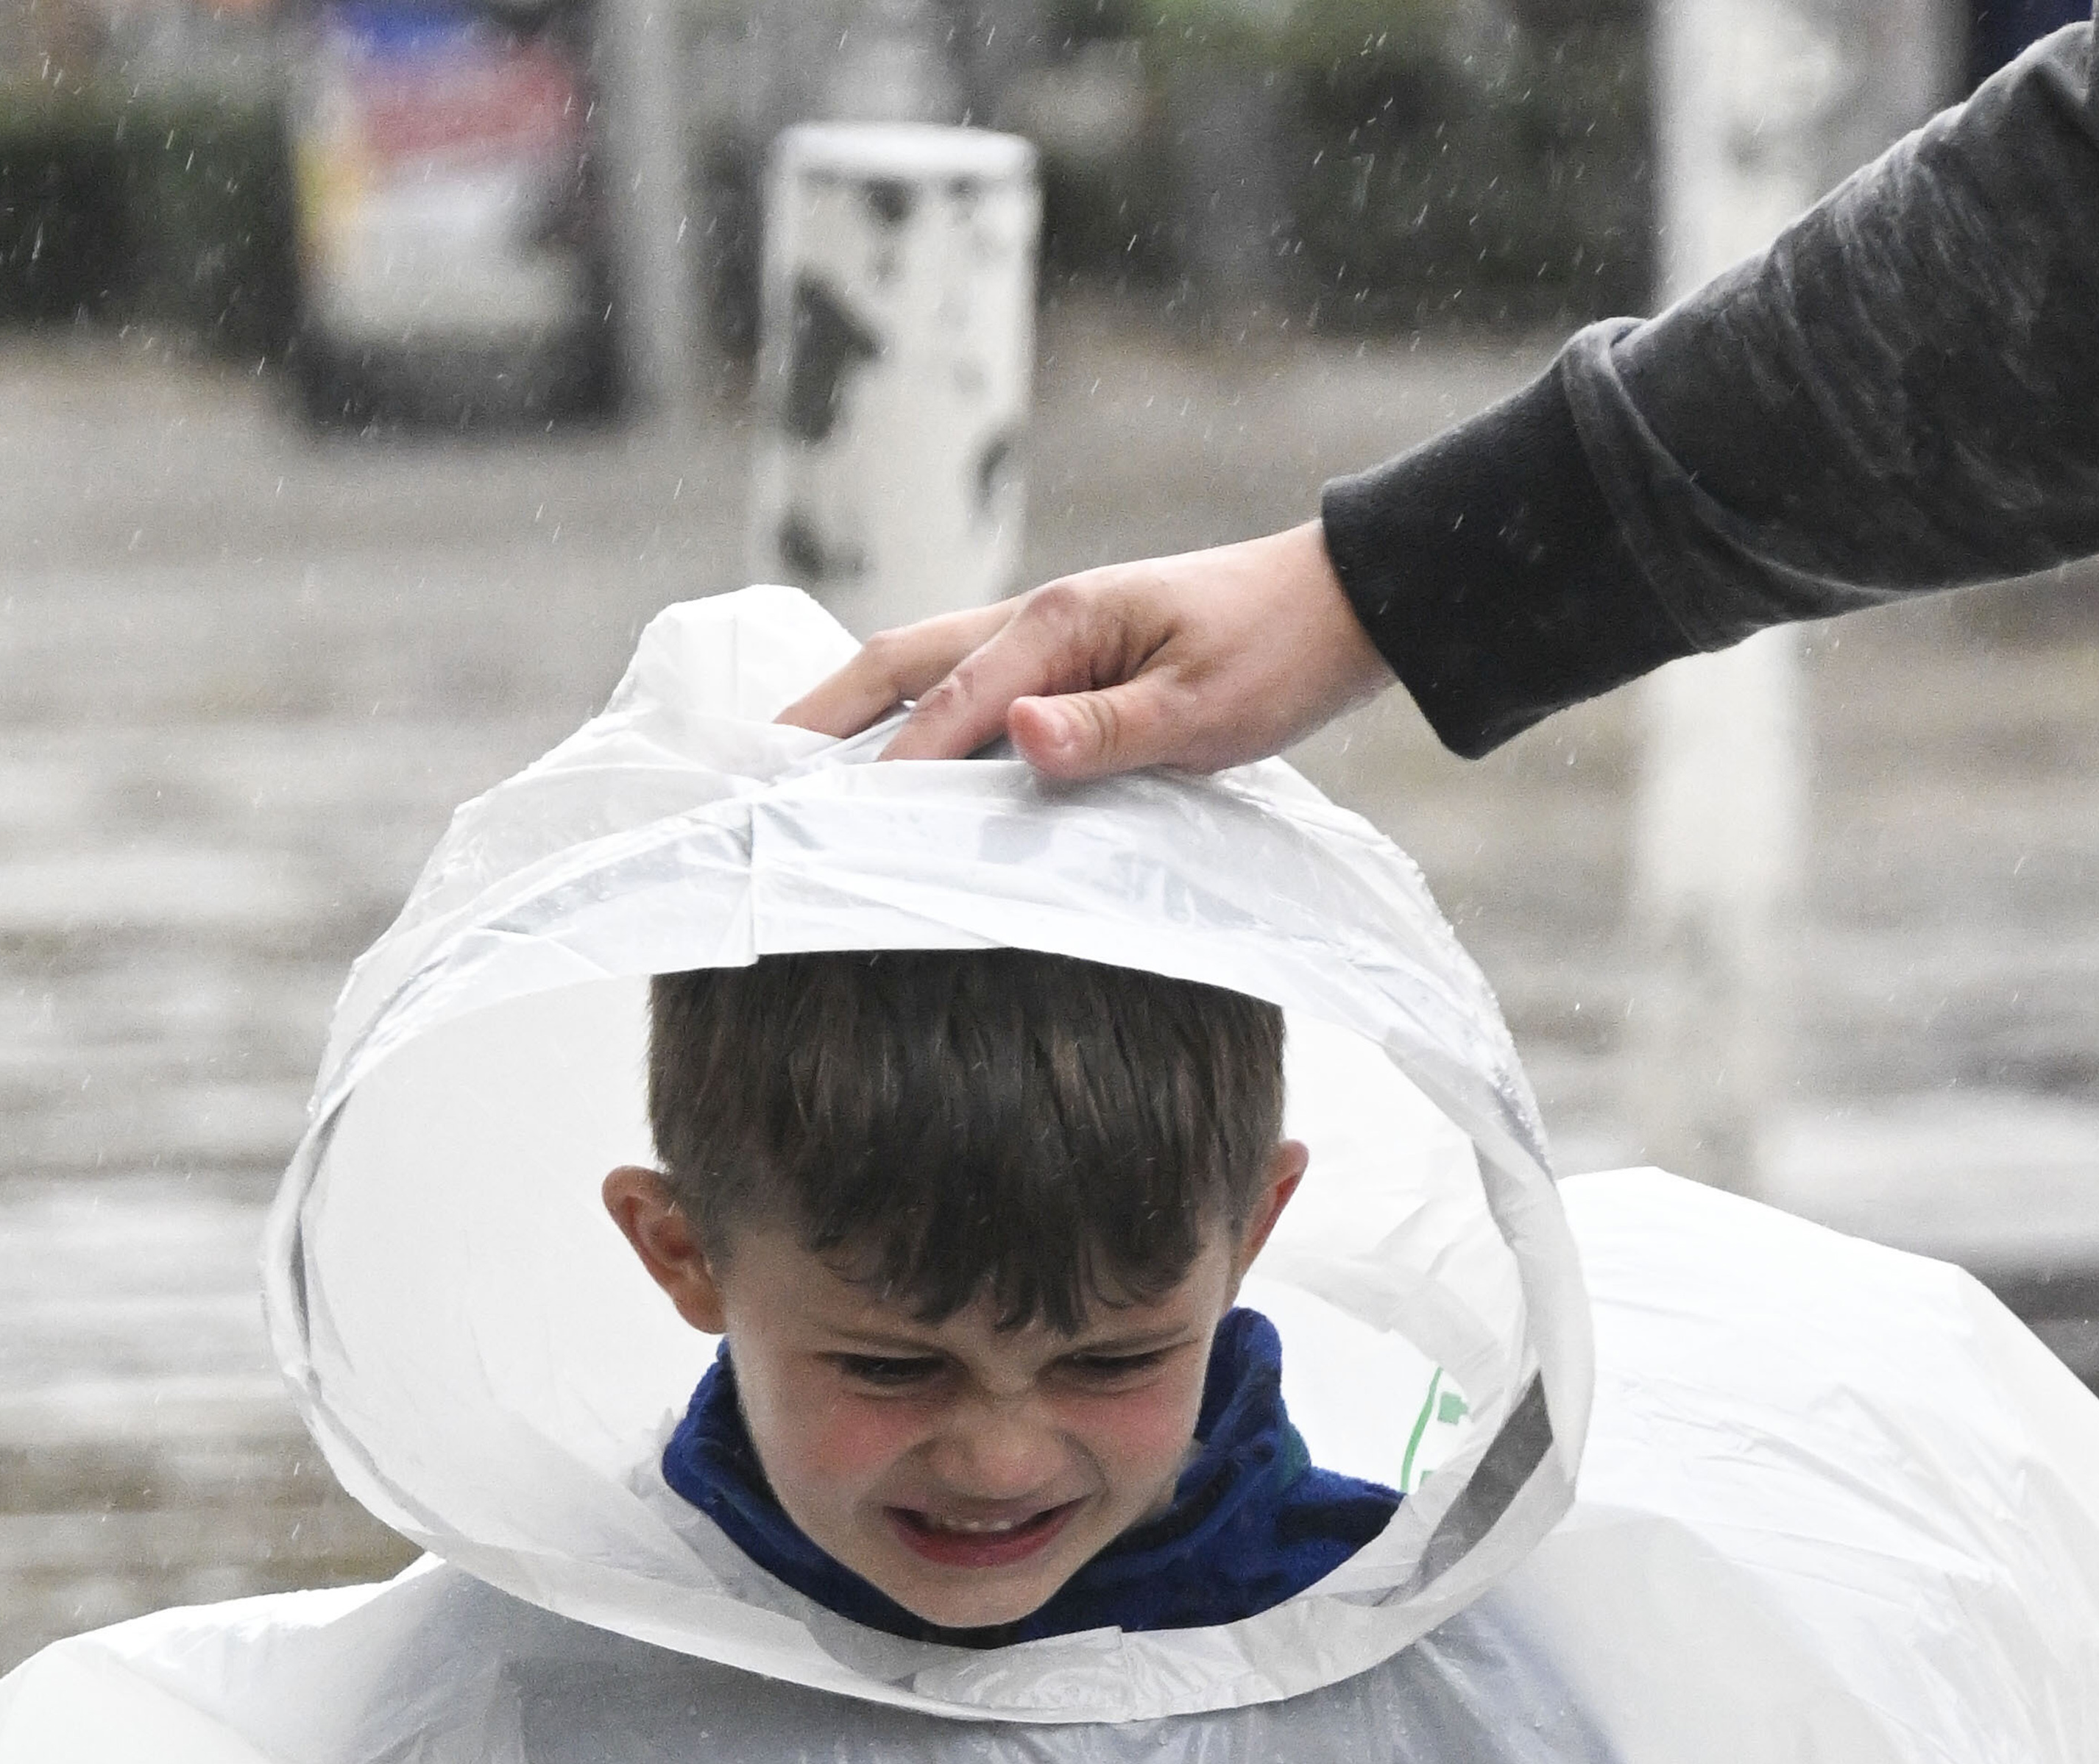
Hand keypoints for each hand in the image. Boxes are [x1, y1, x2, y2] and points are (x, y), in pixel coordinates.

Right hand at [777, 523, 1395, 779]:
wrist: (1344, 604)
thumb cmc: (1280, 654)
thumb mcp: (1208, 709)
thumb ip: (1110, 729)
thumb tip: (1017, 737)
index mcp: (1062, 624)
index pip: (947, 705)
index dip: (885, 768)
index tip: (826, 824)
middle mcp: (1038, 617)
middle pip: (899, 660)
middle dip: (823, 712)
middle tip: (754, 773)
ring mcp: (1047, 634)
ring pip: (924, 666)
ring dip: (856, 711)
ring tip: (795, 771)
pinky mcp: (1064, 657)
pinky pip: (963, 685)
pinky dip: (910, 716)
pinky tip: (893, 760)